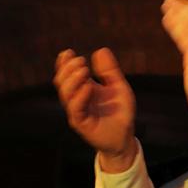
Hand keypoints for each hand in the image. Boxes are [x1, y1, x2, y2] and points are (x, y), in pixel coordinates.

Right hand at [53, 47, 136, 172]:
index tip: (68, 52)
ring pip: (65, 94)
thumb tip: (100, 50)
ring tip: (84, 70)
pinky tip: (88, 87)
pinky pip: (76, 109)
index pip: (67, 74)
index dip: (64, 63)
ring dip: (72, 80)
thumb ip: (110, 71)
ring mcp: (78, 111)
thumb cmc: (120, 111)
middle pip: (61, 82)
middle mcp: (77, 99)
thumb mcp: (118, 86)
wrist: (125, 136)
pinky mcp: (82, 124)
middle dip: (67, 69)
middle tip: (81, 61)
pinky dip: (80, 96)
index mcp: (83, 89)